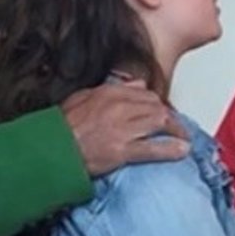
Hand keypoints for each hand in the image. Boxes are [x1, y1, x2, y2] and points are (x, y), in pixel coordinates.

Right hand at [63, 81, 188, 175]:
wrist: (50, 149)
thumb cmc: (61, 127)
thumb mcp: (83, 98)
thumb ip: (111, 89)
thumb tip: (137, 84)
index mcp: (109, 93)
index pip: (145, 93)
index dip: (158, 105)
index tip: (163, 113)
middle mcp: (119, 107)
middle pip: (157, 107)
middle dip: (171, 118)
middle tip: (177, 128)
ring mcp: (122, 129)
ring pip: (160, 122)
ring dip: (176, 131)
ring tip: (183, 139)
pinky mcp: (122, 150)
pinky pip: (154, 148)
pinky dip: (171, 149)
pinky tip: (182, 151)